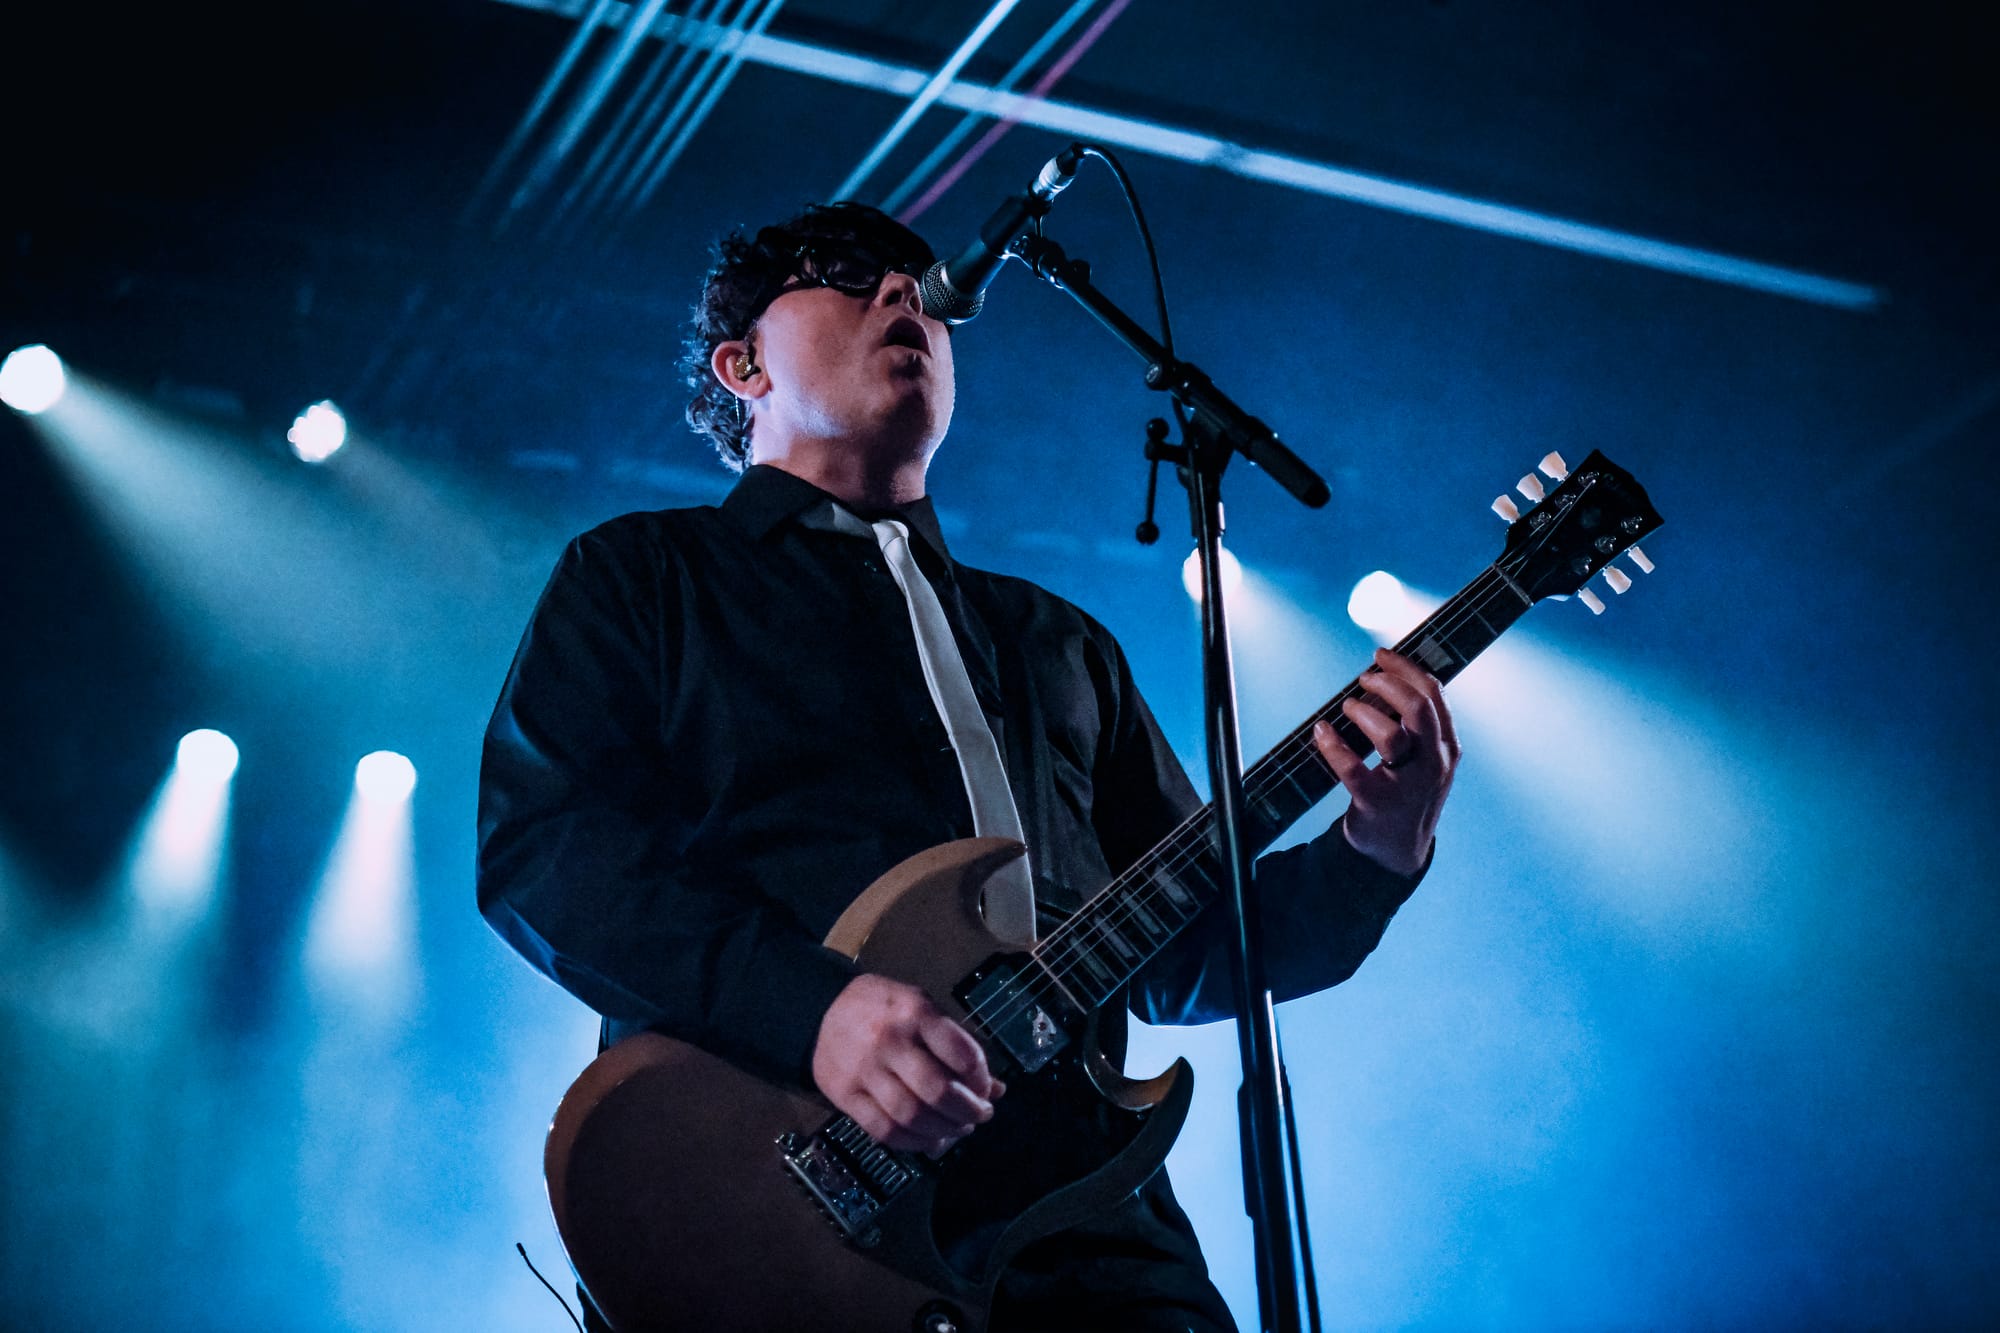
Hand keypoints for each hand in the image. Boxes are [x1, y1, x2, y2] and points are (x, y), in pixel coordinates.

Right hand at [811, 973, 1004, 1154]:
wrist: (822, 1010)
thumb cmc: (883, 1009)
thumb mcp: (923, 1007)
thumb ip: (957, 1045)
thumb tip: (996, 1089)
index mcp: (915, 1012)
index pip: (962, 1055)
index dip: (982, 1080)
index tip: (987, 1089)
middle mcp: (889, 1041)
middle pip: (937, 1091)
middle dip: (968, 1112)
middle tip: (979, 1115)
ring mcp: (864, 1070)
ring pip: (912, 1116)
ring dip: (944, 1131)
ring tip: (958, 1129)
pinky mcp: (845, 1095)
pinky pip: (884, 1131)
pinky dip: (913, 1143)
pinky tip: (930, 1140)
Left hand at [1312, 648, 1460, 876]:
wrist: (1397, 852)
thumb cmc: (1407, 793)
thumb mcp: (1428, 759)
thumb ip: (1420, 725)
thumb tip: (1391, 678)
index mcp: (1447, 747)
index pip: (1434, 694)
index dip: (1406, 668)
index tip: (1381, 656)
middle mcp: (1433, 764)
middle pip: (1417, 708)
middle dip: (1387, 683)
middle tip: (1363, 679)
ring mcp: (1407, 785)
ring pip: (1391, 736)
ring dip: (1364, 713)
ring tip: (1348, 708)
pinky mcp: (1376, 804)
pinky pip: (1352, 770)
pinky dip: (1333, 746)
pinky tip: (1321, 732)